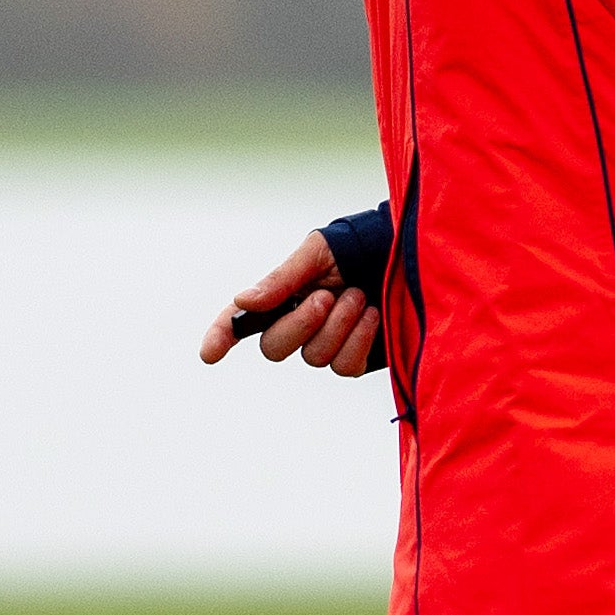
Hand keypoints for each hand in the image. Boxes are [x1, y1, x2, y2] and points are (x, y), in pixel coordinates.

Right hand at [199, 231, 385, 379]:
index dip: (221, 336)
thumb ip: (282, 279)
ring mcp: (325, 344)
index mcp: (281, 296)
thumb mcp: (319, 252)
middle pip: (275, 348)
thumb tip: (243, 300)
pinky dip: (357, 340)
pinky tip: (370, 314)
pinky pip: (344, 366)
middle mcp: (298, 324)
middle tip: (326, 296)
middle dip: (301, 323)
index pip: (240, 321)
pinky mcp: (353, 358)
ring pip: (314, 357)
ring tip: (357, 294)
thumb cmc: (358, 248)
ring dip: (338, 324)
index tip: (209, 353)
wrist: (406, 257)